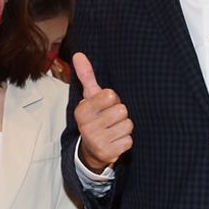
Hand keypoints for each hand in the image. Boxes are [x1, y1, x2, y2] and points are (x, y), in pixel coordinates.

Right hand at [73, 53, 131, 173]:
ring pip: (127, 125)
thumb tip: (79, 54)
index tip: (105, 105)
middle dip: (120, 114)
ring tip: (114, 129)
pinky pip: (129, 141)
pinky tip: (116, 140)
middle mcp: (86, 126)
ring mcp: (96, 141)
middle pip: (122, 110)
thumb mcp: (90, 97)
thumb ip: (87, 76)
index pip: (110, 95)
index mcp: (82, 110)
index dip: (113, 99)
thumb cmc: (95, 117)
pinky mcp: (108, 154)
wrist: (92, 150)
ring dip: (124, 127)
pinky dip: (125, 140)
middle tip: (111, 119)